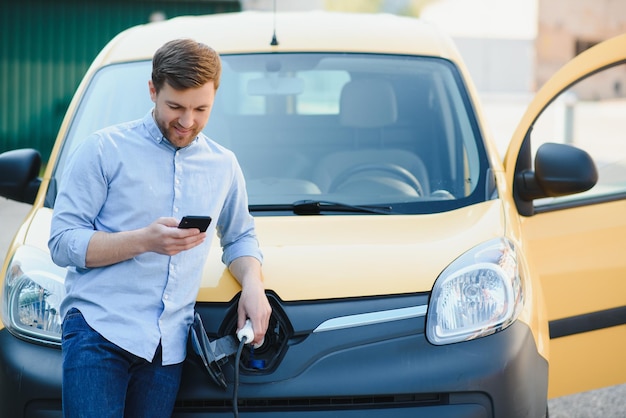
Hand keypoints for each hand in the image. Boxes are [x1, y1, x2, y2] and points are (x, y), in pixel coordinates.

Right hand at [85, 217, 206, 267]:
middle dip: (197, 238)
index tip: (199, 229)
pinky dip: (190, 245)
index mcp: (165, 234)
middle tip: (205, 233)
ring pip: (186, 247)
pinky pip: (182, 249)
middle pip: (186, 241)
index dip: (191, 232)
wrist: (144, 241)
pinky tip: (195, 241)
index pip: (181, 234)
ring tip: (203, 238)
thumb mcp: (162, 221)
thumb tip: (185, 224)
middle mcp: (168, 243)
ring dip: (196, 242)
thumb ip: (173, 221)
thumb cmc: (154, 229)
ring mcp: (169, 249)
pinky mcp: (170, 253)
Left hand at [230, 257, 271, 345]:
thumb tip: (239, 331)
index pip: (258, 333)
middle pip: (263, 332)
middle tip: (251, 339)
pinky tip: (256, 325)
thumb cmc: (248, 295)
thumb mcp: (240, 310)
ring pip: (265, 328)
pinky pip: (267, 323)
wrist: (254, 287)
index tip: (250, 341)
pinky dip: (262, 326)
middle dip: (257, 338)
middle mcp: (263, 315)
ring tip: (252, 332)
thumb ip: (240, 322)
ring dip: (259, 333)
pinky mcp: (269, 311)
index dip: (254, 339)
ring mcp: (267, 313)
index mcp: (256, 315)